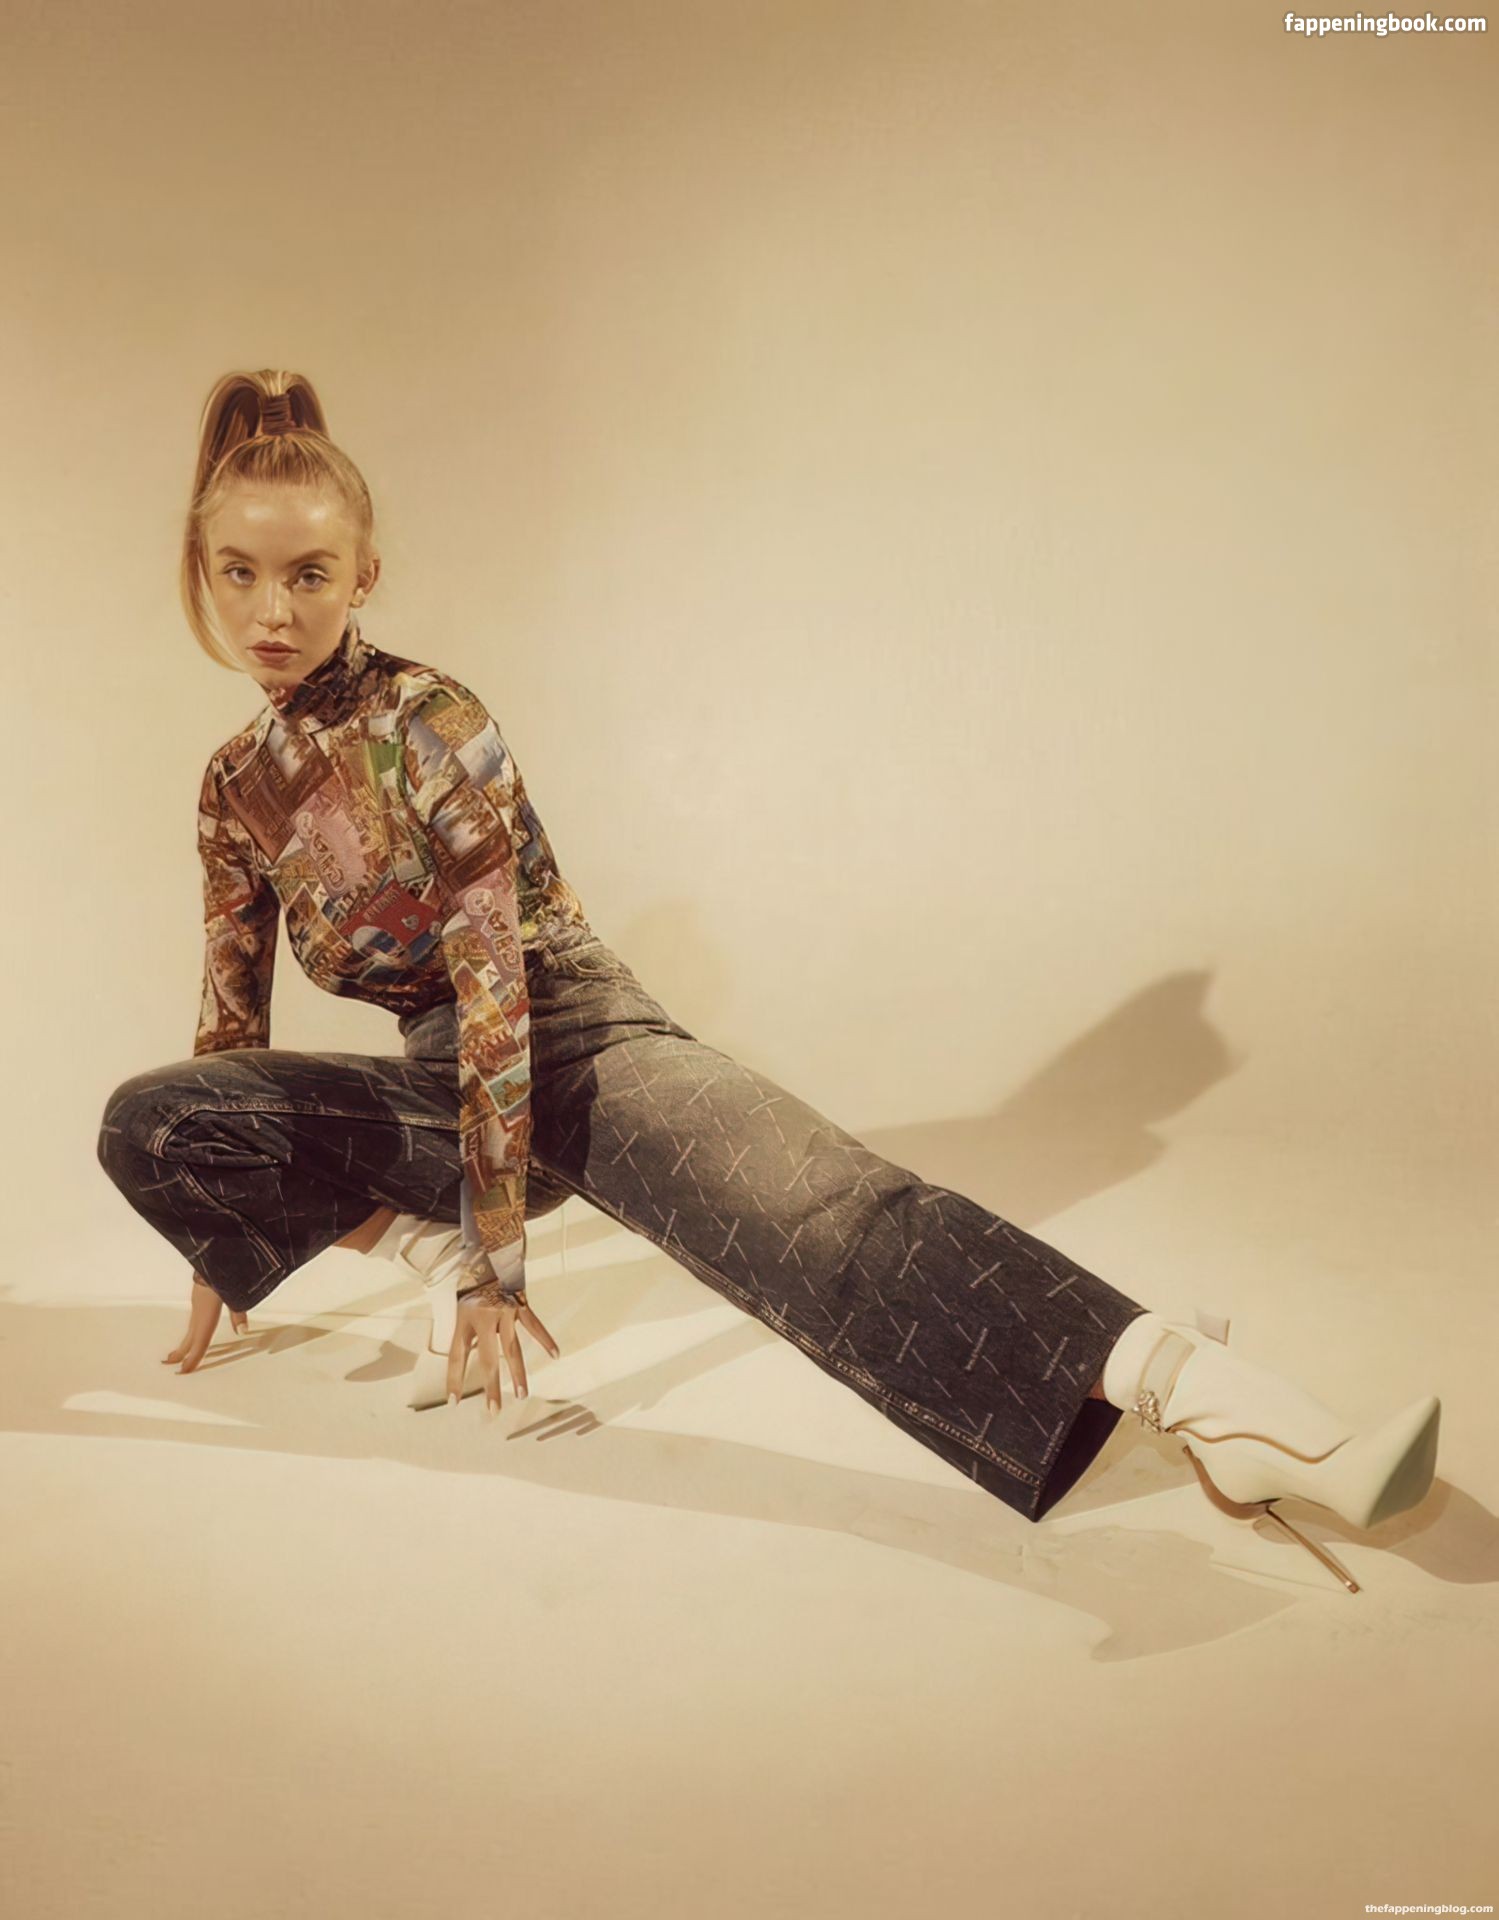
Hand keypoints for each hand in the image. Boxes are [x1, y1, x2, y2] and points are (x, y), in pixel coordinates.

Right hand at [164, 1273, 249, 1372]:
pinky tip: (194, 1328)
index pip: (200, 1339)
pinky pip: (194, 1316)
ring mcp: (198, 1299)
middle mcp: (199, 1307)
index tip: (184, 1371)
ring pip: (191, 1326)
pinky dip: (192, 1328)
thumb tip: (242, 1331)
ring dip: (185, 1341)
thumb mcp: (235, 1290)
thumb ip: (239, 1311)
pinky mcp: (200, 1292)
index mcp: (207, 1309)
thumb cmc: (226, 1267)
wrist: (214, 1245)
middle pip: (190, 1335)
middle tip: (169, 1365)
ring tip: (175, 1353)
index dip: (194, 1357)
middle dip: (181, 1352)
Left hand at [448, 1286, 560, 1414]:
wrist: (489, 1247)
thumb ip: (465, 1327)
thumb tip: (466, 1352)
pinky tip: (555, 1355)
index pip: (457, 1356)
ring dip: (518, 1374)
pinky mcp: (522, 1305)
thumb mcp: (460, 1301)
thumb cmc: (472, 1277)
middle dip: (491, 1388)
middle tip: (493, 1411)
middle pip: (488, 1360)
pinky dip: (546, 1340)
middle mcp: (485, 1318)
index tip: (454, 1403)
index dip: (454, 1380)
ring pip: (513, 1350)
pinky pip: (535, 1326)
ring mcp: (506, 1312)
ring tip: (522, 1395)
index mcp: (464, 1318)